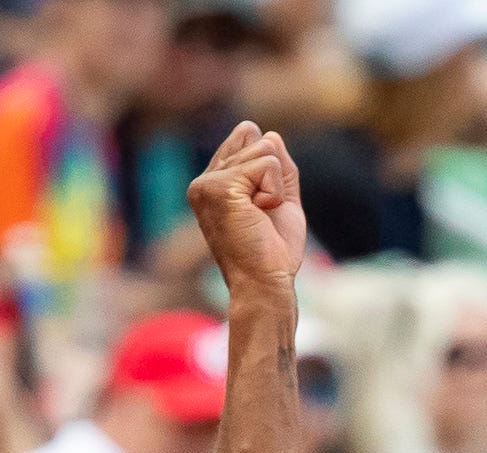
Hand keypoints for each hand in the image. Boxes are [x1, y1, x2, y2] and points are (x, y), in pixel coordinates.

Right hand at [191, 122, 307, 298]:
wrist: (265, 284)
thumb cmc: (273, 252)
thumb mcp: (282, 200)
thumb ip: (279, 167)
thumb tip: (271, 135)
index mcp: (213, 183)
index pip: (247, 136)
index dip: (270, 167)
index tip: (263, 205)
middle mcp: (204, 181)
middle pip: (257, 139)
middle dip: (275, 177)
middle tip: (263, 215)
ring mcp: (207, 183)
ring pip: (264, 149)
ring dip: (276, 187)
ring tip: (261, 216)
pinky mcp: (218, 187)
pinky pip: (267, 164)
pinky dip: (276, 191)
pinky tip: (260, 214)